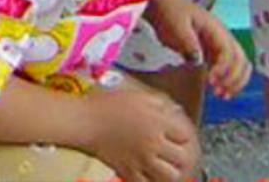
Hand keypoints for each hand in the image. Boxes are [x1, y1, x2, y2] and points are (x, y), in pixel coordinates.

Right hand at [84, 83, 199, 181]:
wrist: (83, 121)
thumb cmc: (106, 105)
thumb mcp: (135, 96)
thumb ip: (158, 103)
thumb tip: (174, 111)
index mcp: (157, 123)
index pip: (185, 135)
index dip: (182, 135)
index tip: (176, 133)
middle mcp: (153, 144)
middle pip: (182, 158)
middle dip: (181, 155)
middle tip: (174, 152)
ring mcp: (142, 160)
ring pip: (170, 176)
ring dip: (171, 171)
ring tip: (165, 166)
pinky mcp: (128, 172)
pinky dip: (151, 180)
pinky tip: (148, 174)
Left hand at [149, 0, 251, 99]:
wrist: (162, 2)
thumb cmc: (169, 10)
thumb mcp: (176, 24)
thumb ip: (187, 42)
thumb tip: (198, 61)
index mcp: (215, 28)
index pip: (229, 52)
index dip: (224, 68)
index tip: (211, 81)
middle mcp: (222, 36)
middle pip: (241, 60)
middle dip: (234, 78)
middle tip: (219, 92)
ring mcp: (219, 43)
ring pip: (239, 65)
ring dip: (235, 81)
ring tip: (222, 95)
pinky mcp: (212, 50)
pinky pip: (227, 66)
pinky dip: (227, 79)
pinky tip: (219, 90)